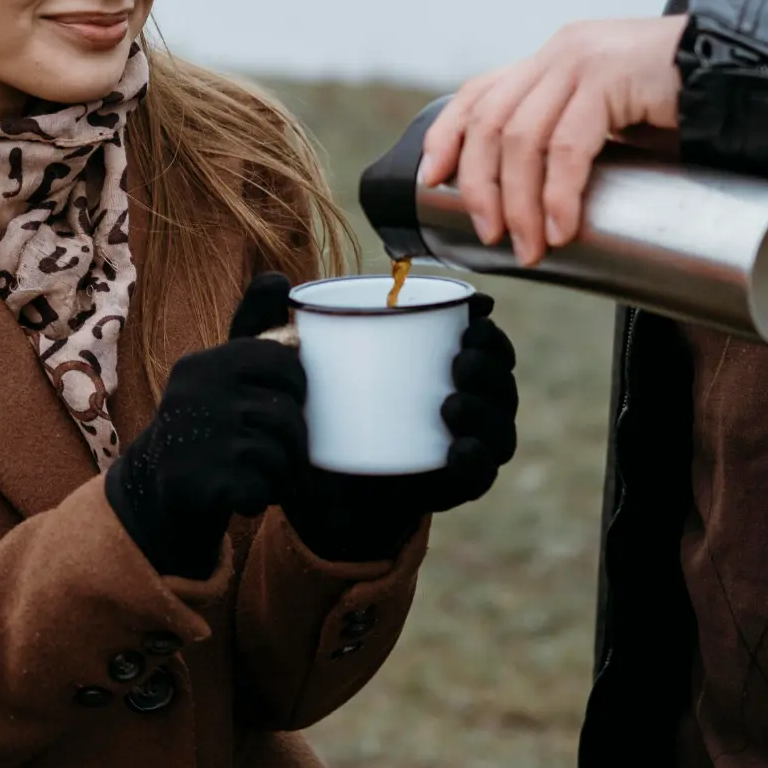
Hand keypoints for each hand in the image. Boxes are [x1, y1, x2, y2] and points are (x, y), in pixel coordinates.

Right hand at [104, 274, 306, 578]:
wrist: (153, 489)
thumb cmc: (207, 422)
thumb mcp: (222, 370)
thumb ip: (254, 327)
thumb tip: (279, 277)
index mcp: (208, 363)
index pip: (284, 363)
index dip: (297, 386)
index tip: (284, 400)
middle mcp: (198, 394)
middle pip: (286, 414)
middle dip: (292, 440)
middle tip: (272, 448)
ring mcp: (198, 437)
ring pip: (279, 455)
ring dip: (279, 473)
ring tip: (256, 472)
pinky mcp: (198, 481)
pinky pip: (262, 490)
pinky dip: (259, 499)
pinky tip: (238, 495)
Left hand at [285, 293, 519, 561]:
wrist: (312, 487)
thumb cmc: (310, 411)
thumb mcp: (286, 369)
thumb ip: (268, 325)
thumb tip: (276, 280)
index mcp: (439, 361)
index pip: (481, 336)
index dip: (486, 323)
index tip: (473, 312)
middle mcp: (464, 400)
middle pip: (499, 375)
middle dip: (491, 362)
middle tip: (460, 359)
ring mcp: (463, 444)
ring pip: (499, 423)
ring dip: (487, 408)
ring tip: (451, 403)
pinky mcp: (453, 486)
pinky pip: (480, 475)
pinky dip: (476, 461)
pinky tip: (457, 451)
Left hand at [420, 17, 687, 265]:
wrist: (740, 71)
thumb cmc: (682, 104)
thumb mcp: (612, 117)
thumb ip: (573, 136)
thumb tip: (535, 203)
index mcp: (554, 59)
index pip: (479, 92)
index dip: (447, 136)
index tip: (432, 180)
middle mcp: (560, 52)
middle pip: (490, 121)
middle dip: (481, 186)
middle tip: (491, 235)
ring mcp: (582, 60)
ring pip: (521, 138)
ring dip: (519, 202)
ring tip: (530, 245)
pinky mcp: (610, 77)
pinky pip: (568, 146)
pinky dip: (559, 194)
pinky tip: (564, 226)